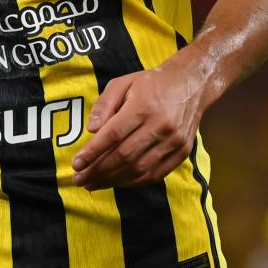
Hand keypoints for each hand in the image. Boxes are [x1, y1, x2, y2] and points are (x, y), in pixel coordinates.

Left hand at [70, 60, 207, 189]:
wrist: (191, 84)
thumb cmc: (151, 83)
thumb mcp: (123, 83)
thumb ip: (104, 104)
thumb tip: (92, 130)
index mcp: (143, 106)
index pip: (113, 135)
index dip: (93, 152)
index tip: (76, 164)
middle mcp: (160, 125)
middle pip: (124, 156)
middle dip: (98, 171)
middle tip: (79, 179)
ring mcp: (174, 141)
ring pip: (139, 169)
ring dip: (113, 180)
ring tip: (93, 184)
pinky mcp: (182, 152)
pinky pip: (155, 174)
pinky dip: (134, 182)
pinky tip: (117, 182)